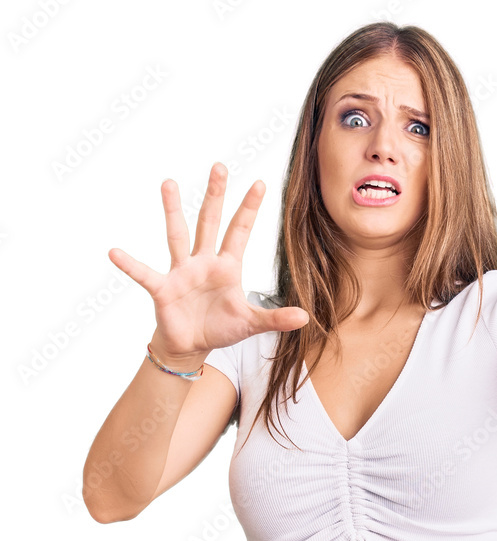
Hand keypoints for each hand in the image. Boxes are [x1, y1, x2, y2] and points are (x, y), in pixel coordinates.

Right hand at [108, 163, 308, 362]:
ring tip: (168, 182)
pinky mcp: (163, 288)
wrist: (191, 345)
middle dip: (215, 195)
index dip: (249, 209)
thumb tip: (306, 317)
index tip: (260, 183)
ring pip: (177, 235)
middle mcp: (203, 262)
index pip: (240, 231)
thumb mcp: (250, 324)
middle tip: (219, 165)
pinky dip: (130, 265)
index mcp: (227, 267)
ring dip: (173, 210)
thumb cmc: (220, 328)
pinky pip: (144, 274)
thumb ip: (275, 318)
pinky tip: (115, 252)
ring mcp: (181, 272)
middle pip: (210, 222)